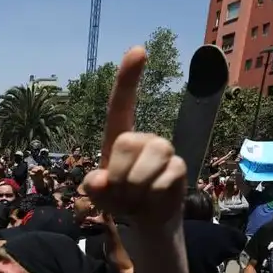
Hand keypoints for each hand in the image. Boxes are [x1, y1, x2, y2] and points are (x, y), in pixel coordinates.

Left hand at [83, 47, 185, 226]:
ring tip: (136, 197)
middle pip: (126, 143)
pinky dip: (149, 199)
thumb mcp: (100, 194)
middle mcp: (144, 138)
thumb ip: (93, 187)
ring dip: (133, 190)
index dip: (128, 78)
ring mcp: (164, 150)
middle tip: (122, 192)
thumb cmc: (120, 199)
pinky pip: (159, 182)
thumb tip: (98, 180)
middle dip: (118, 176)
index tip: (139, 50)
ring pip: (142, 167)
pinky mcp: (179, 167)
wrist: (147, 221)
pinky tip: (151, 200)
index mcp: (120, 137)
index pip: (121, 105)